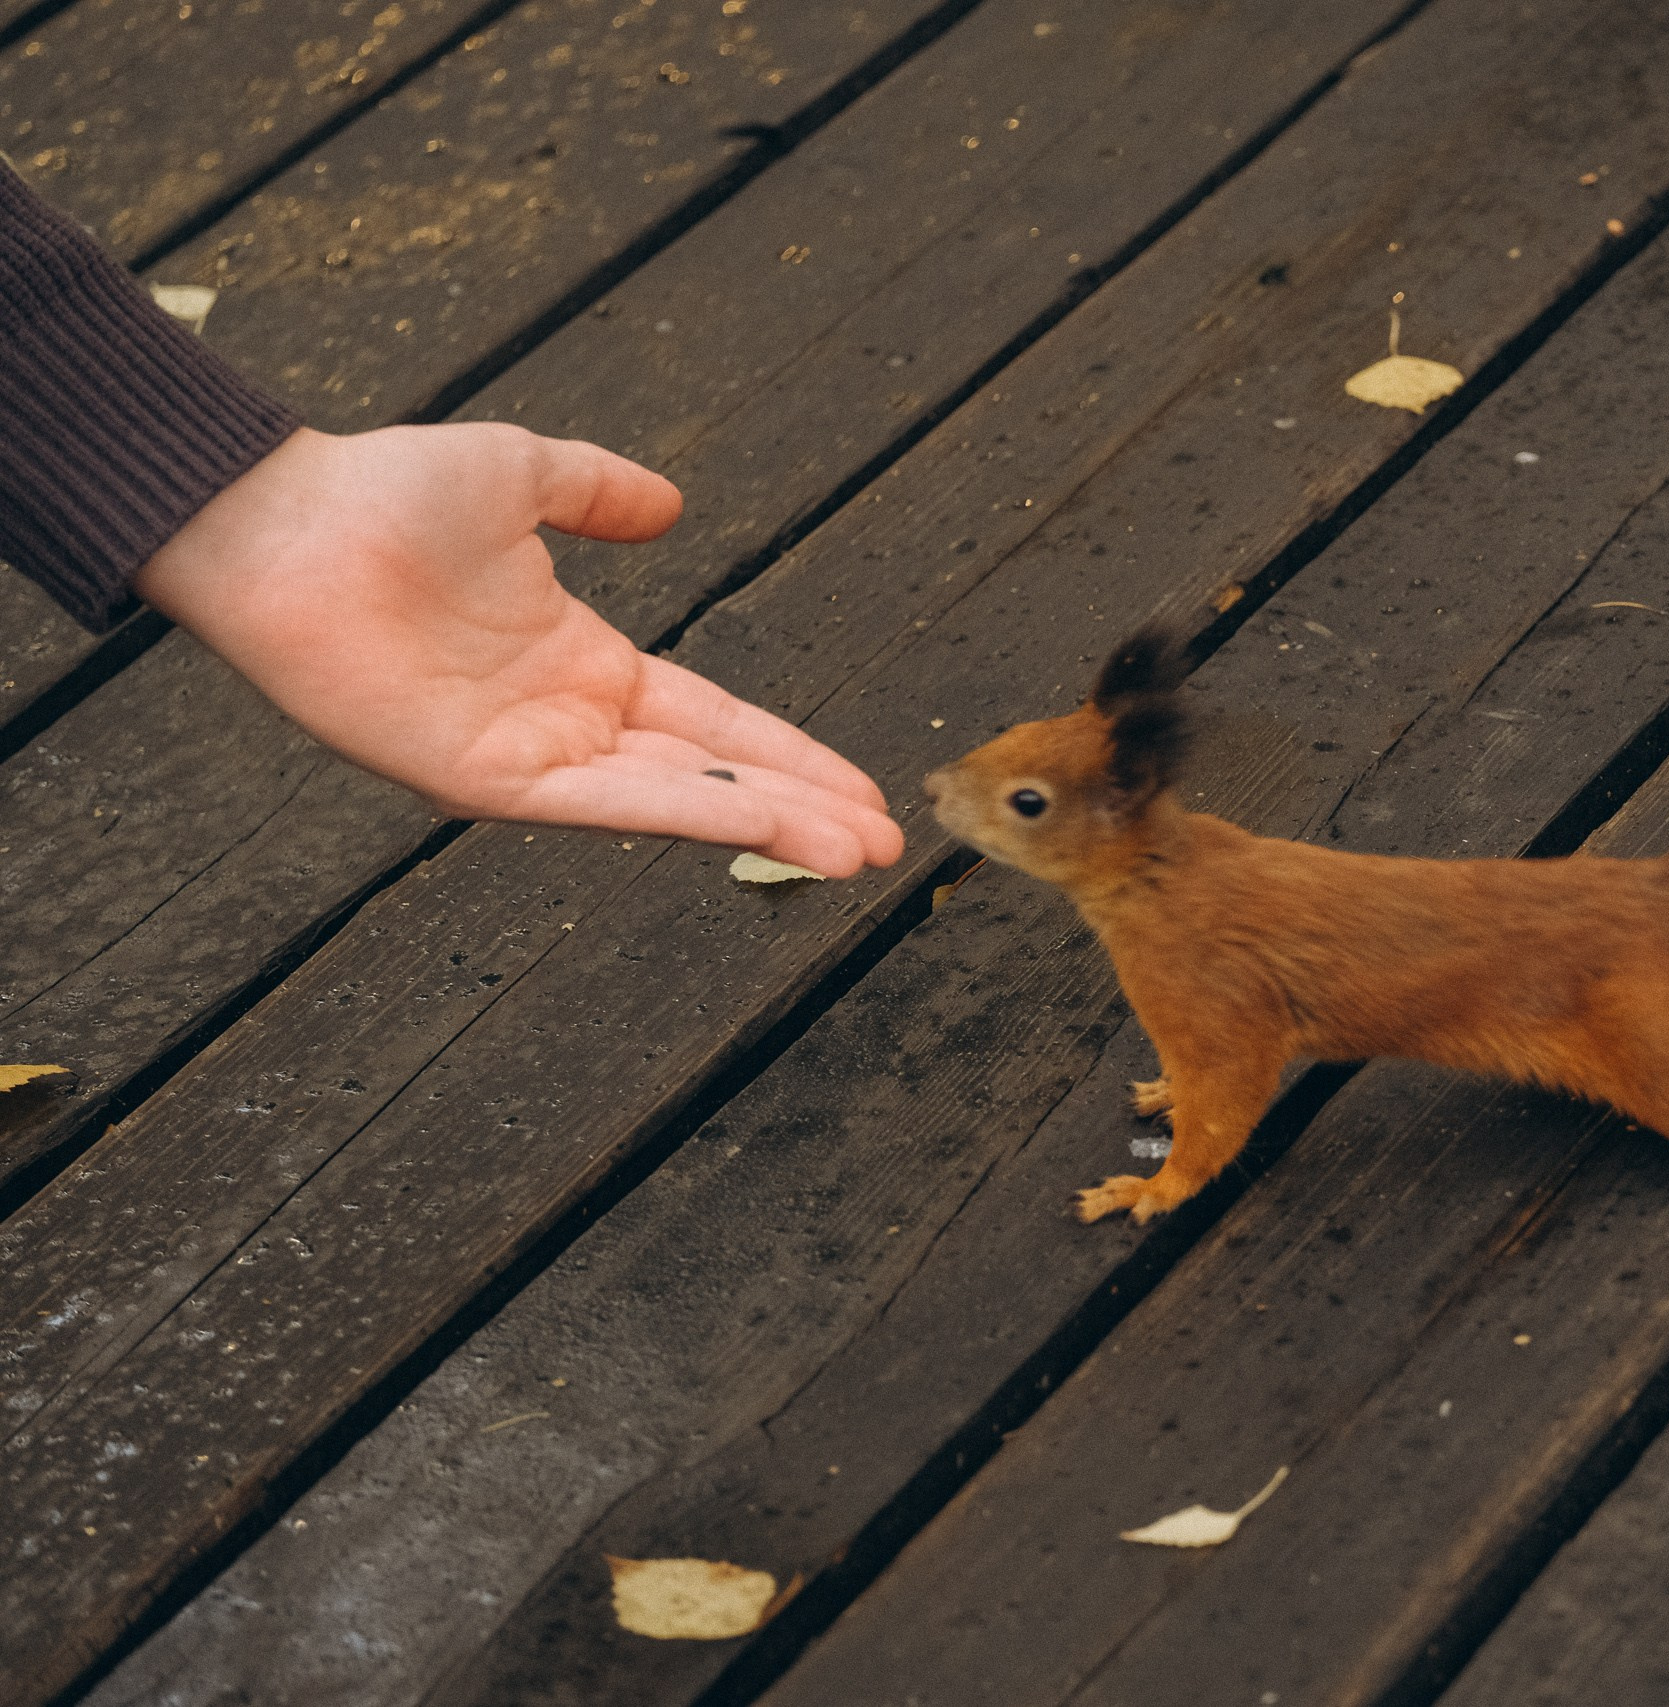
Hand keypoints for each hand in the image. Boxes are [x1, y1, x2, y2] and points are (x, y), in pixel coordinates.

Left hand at [134, 424, 902, 875]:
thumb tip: (673, 506)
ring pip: (674, 799)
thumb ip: (600, 493)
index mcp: (582, 665)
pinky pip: (605, 803)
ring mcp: (529, 759)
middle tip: (889, 845)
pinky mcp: (485, 780)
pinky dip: (687, 812)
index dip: (791, 754)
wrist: (281, 519)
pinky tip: (759, 824)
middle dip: (805, 810)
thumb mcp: (524, 472)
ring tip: (856, 852)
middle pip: (714, 775)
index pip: (716, 722)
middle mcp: (567, 724)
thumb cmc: (380, 491)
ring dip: (769, 826)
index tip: (864, 789)